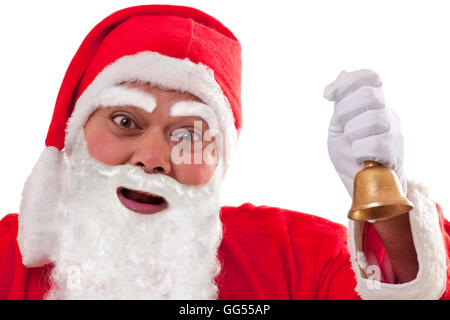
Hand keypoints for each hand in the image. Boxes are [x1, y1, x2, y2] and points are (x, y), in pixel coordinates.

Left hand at [323, 69, 405, 195]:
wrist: (362, 186)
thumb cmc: (350, 155)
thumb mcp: (339, 126)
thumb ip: (341, 103)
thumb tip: (342, 72)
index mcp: (373, 104)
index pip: (370, 77)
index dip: (347, 83)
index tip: (327, 96)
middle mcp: (388, 114)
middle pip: (369, 95)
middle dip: (346, 111)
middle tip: (342, 128)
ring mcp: (394, 133)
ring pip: (372, 119)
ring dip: (353, 134)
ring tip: (354, 146)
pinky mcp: (396, 154)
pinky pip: (375, 145)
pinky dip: (359, 152)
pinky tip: (360, 158)